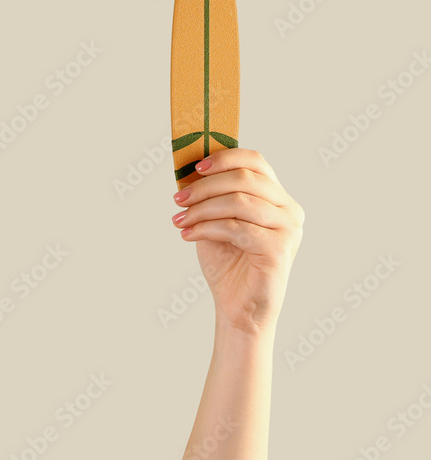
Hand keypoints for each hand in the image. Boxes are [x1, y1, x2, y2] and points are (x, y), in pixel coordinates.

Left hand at [171, 148, 304, 335]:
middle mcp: (289, 210)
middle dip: (204, 186)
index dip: (224, 158)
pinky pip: (237, 228)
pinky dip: (207, 228)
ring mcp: (289, 229)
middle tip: (178, 199)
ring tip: (179, 221)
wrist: (239, 307)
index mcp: (277, 198)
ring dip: (201, 209)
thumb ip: (211, 196)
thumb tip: (188, 170)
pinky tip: (189, 235)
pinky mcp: (280, 249)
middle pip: (245, 178)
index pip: (256, 161)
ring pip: (239, 202)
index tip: (195, 168)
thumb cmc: (229, 263)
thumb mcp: (216, 220)